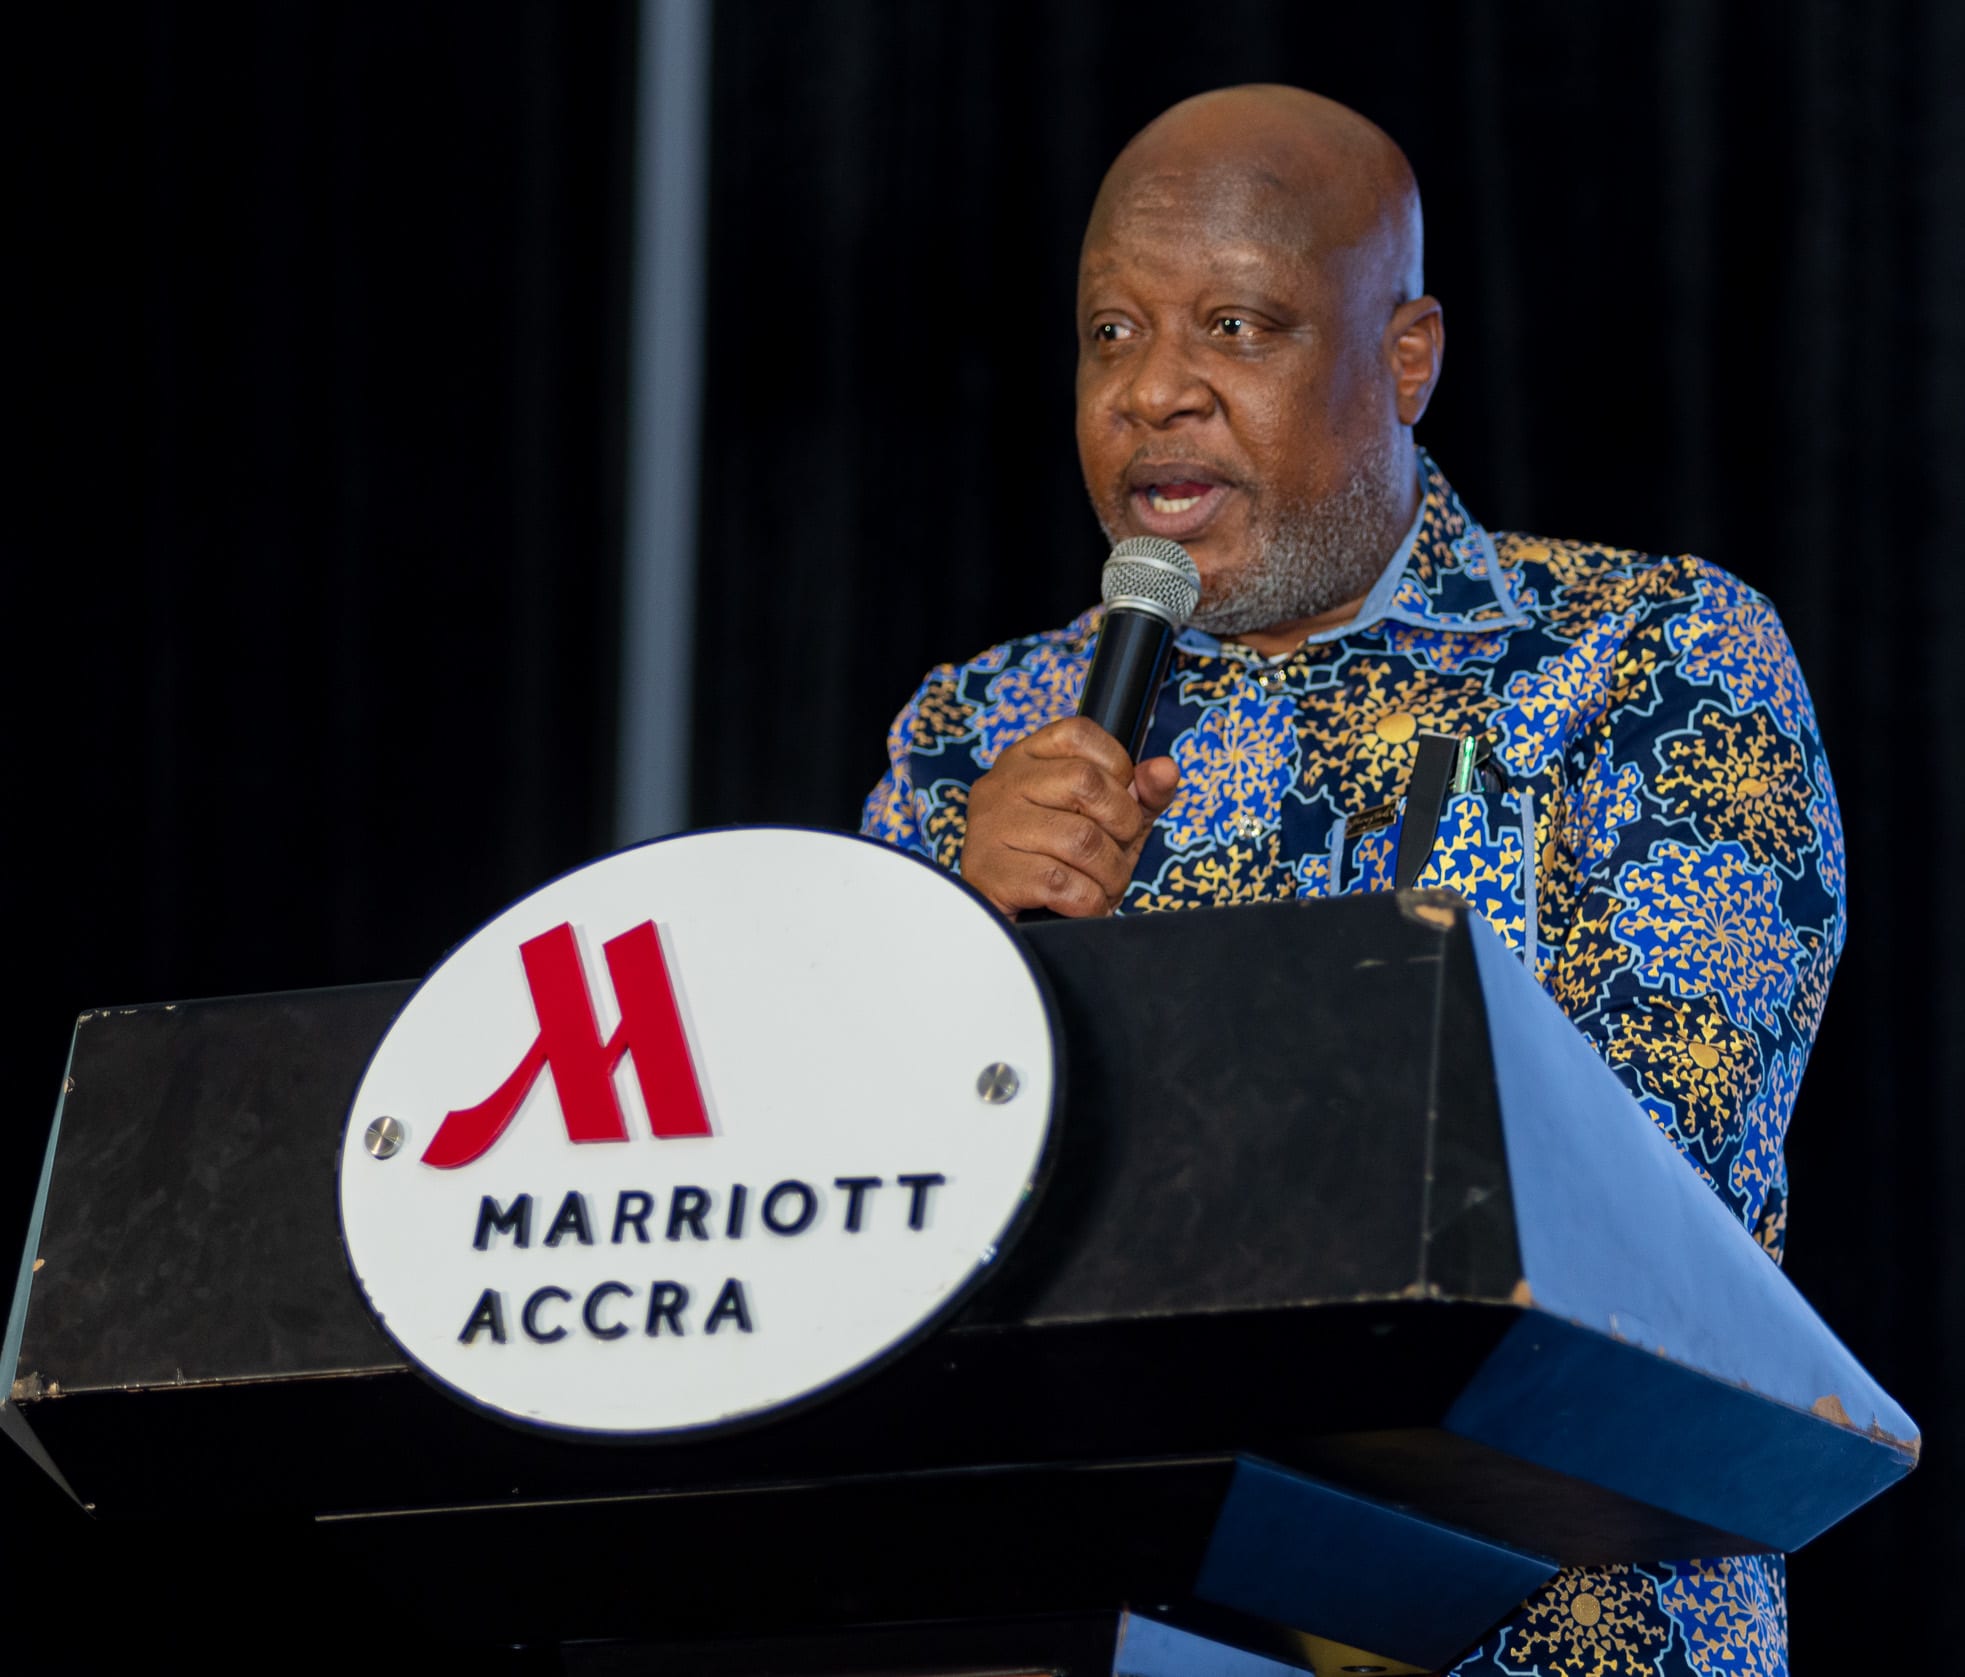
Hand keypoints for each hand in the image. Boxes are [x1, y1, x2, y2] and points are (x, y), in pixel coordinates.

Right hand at [961, 717, 1180, 917]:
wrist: (1010, 926)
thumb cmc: (1059, 866)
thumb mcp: (1108, 823)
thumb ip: (1141, 795)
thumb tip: (1165, 769)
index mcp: (1026, 759)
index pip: (1079, 733)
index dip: (1117, 769)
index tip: (1117, 806)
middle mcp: (1002, 783)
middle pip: (1085, 781)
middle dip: (1121, 826)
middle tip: (1115, 855)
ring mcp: (991, 826)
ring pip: (1081, 838)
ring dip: (1109, 874)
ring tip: (1101, 887)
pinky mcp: (989, 872)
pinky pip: (1062, 882)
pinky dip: (1087, 902)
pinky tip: (1079, 905)